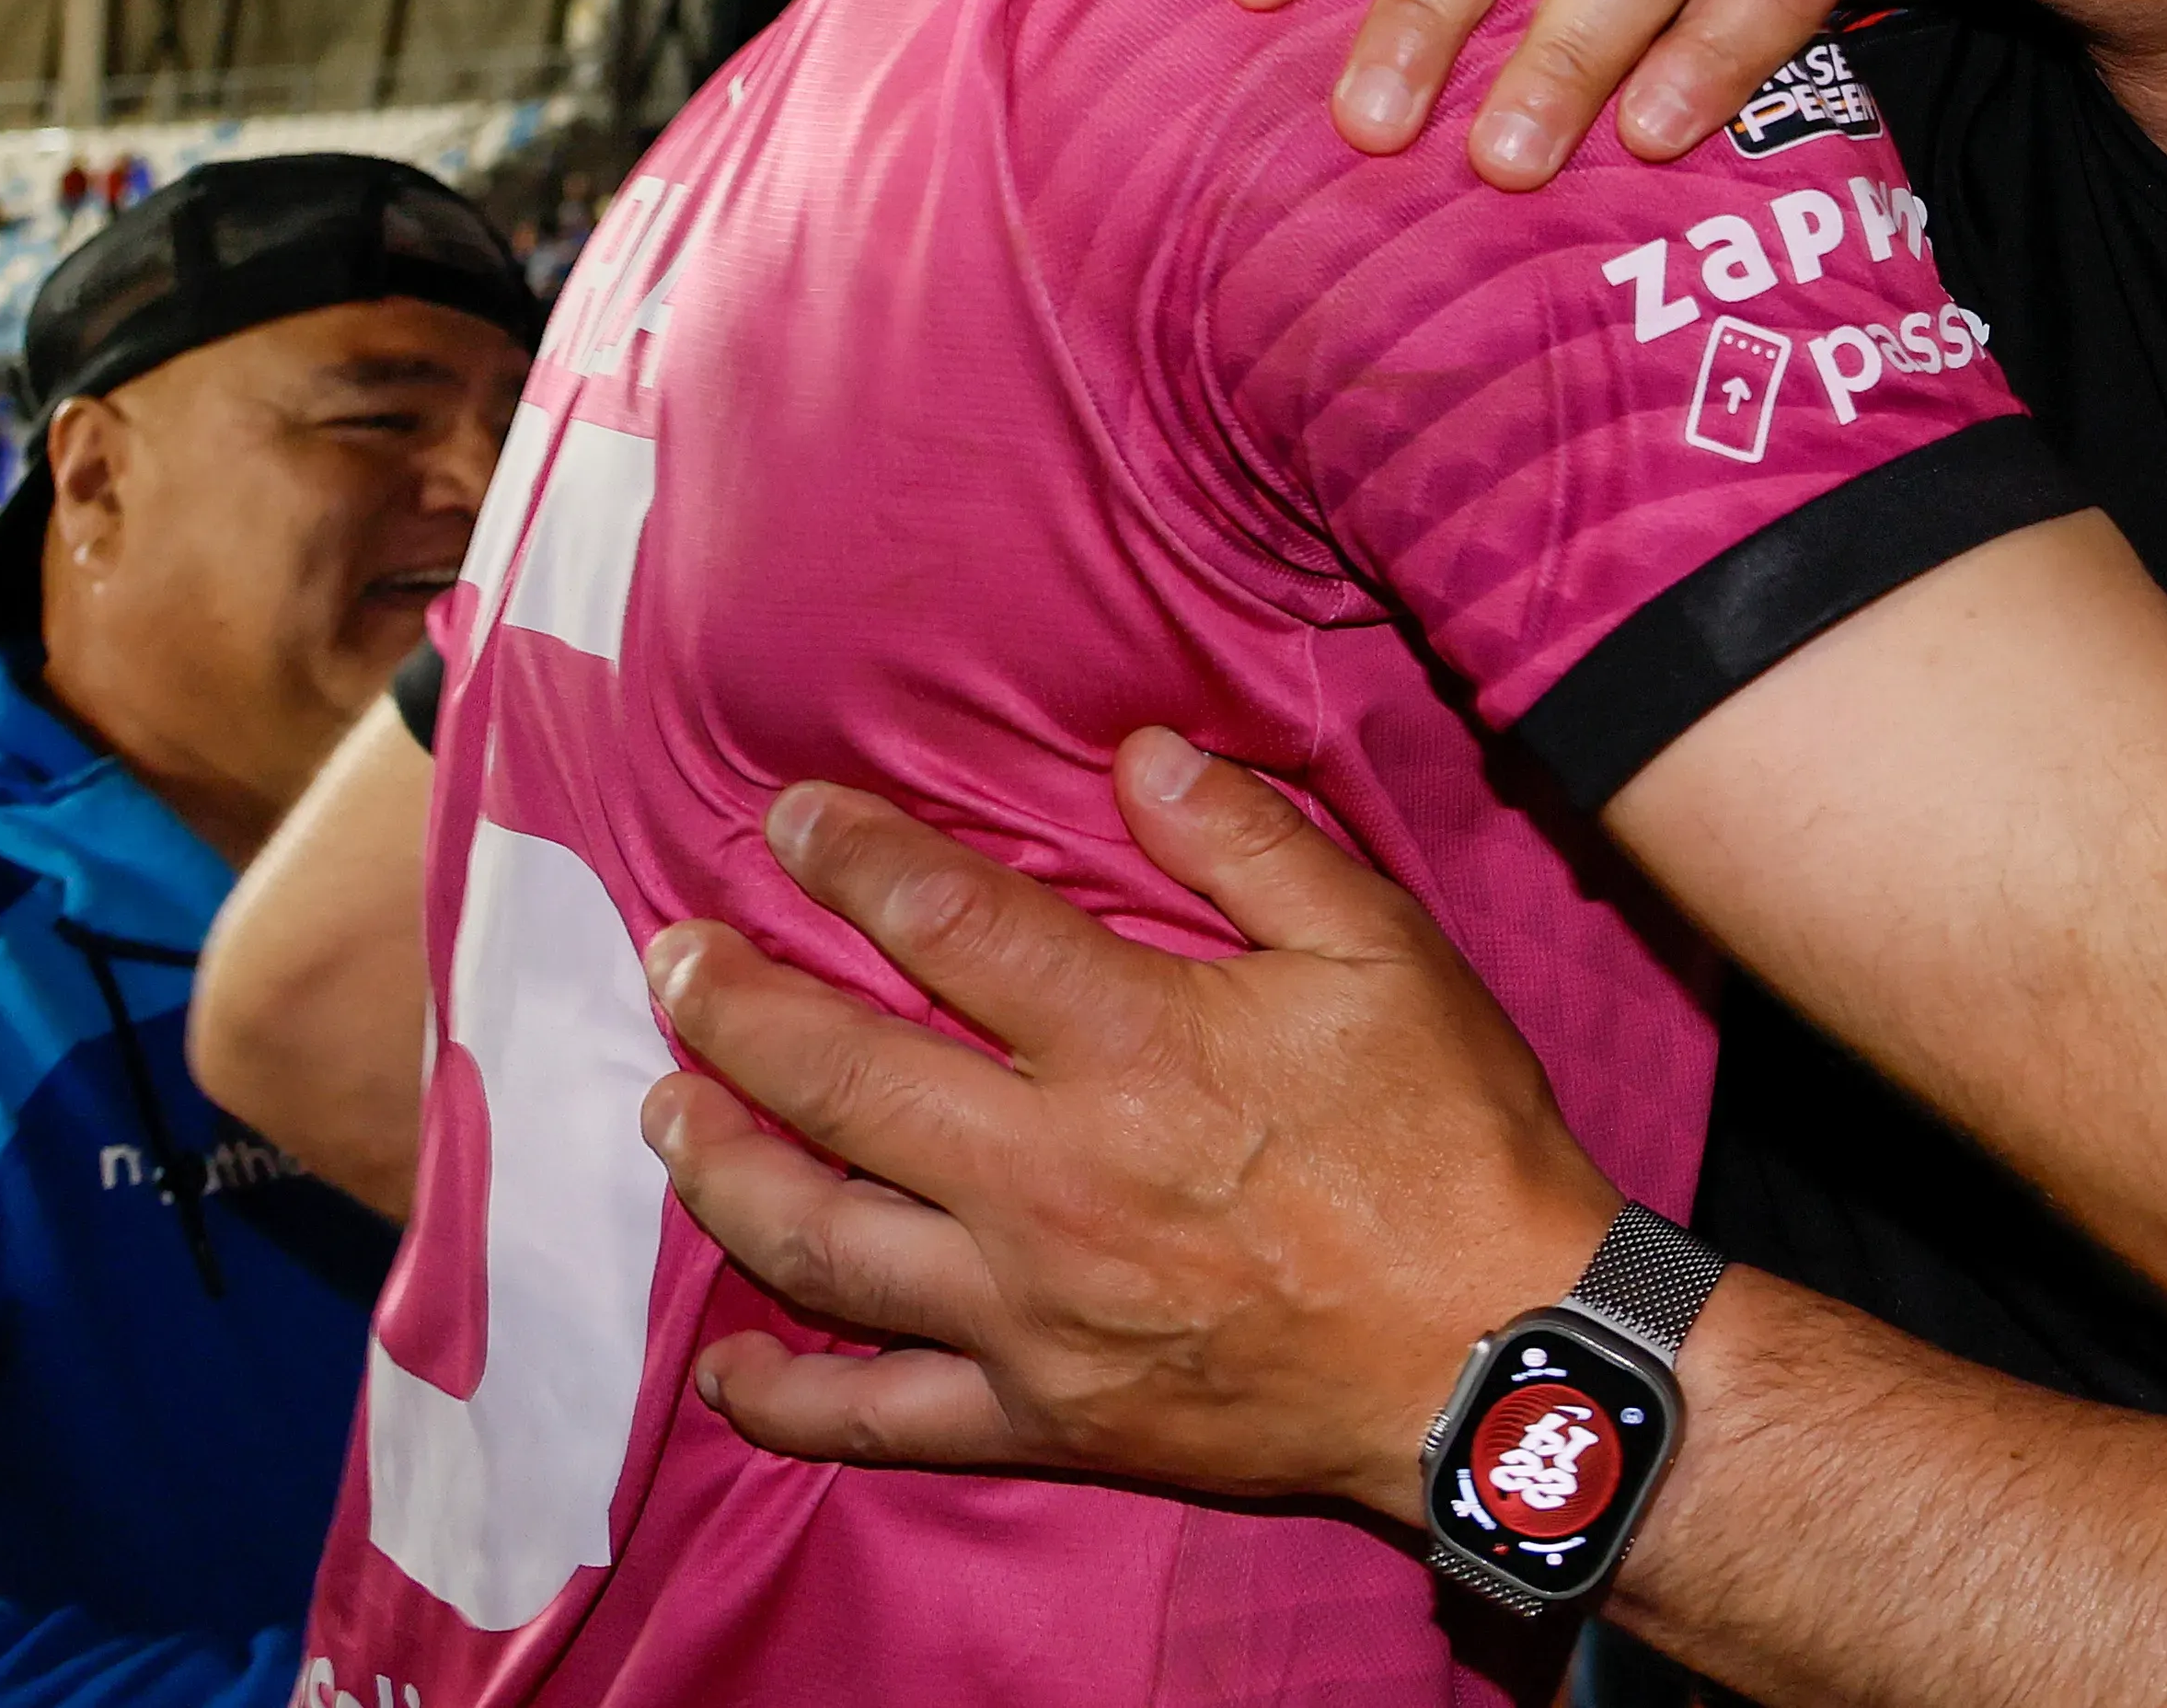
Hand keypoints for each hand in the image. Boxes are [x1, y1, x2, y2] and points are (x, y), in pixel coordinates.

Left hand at [643, 734, 1619, 1520]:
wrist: (1499, 1356)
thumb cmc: (1450, 1140)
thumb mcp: (1380, 951)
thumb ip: (1248, 843)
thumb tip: (1137, 750)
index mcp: (1129, 1043)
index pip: (944, 922)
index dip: (849, 856)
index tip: (788, 817)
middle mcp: (1048, 1173)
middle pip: (836, 1074)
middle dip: (728, 1004)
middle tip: (670, 958)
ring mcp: (1030, 1306)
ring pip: (818, 1236)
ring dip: (720, 1164)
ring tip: (667, 1110)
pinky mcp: (1045, 1412)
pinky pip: (880, 1416)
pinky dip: (785, 1395)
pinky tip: (721, 1365)